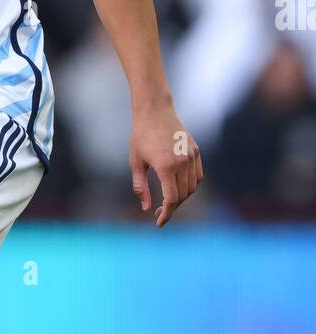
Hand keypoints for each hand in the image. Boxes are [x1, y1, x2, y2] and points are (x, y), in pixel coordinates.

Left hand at [130, 100, 203, 227]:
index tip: (160, 222)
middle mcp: (183, 162)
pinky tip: (178, 187)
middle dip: (172, 207)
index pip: (172, 199)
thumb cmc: (140, 136)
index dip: (167, 214)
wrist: (154, 110)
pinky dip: (191, 185)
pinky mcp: (196, 151)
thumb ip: (141, 187)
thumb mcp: (135, 163)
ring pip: (193, 187)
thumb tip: (146, 208)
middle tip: (160, 211)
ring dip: (182, 197)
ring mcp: (192, 156)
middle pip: (184, 196)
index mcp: (166, 166)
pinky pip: (198, 176)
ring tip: (168, 199)